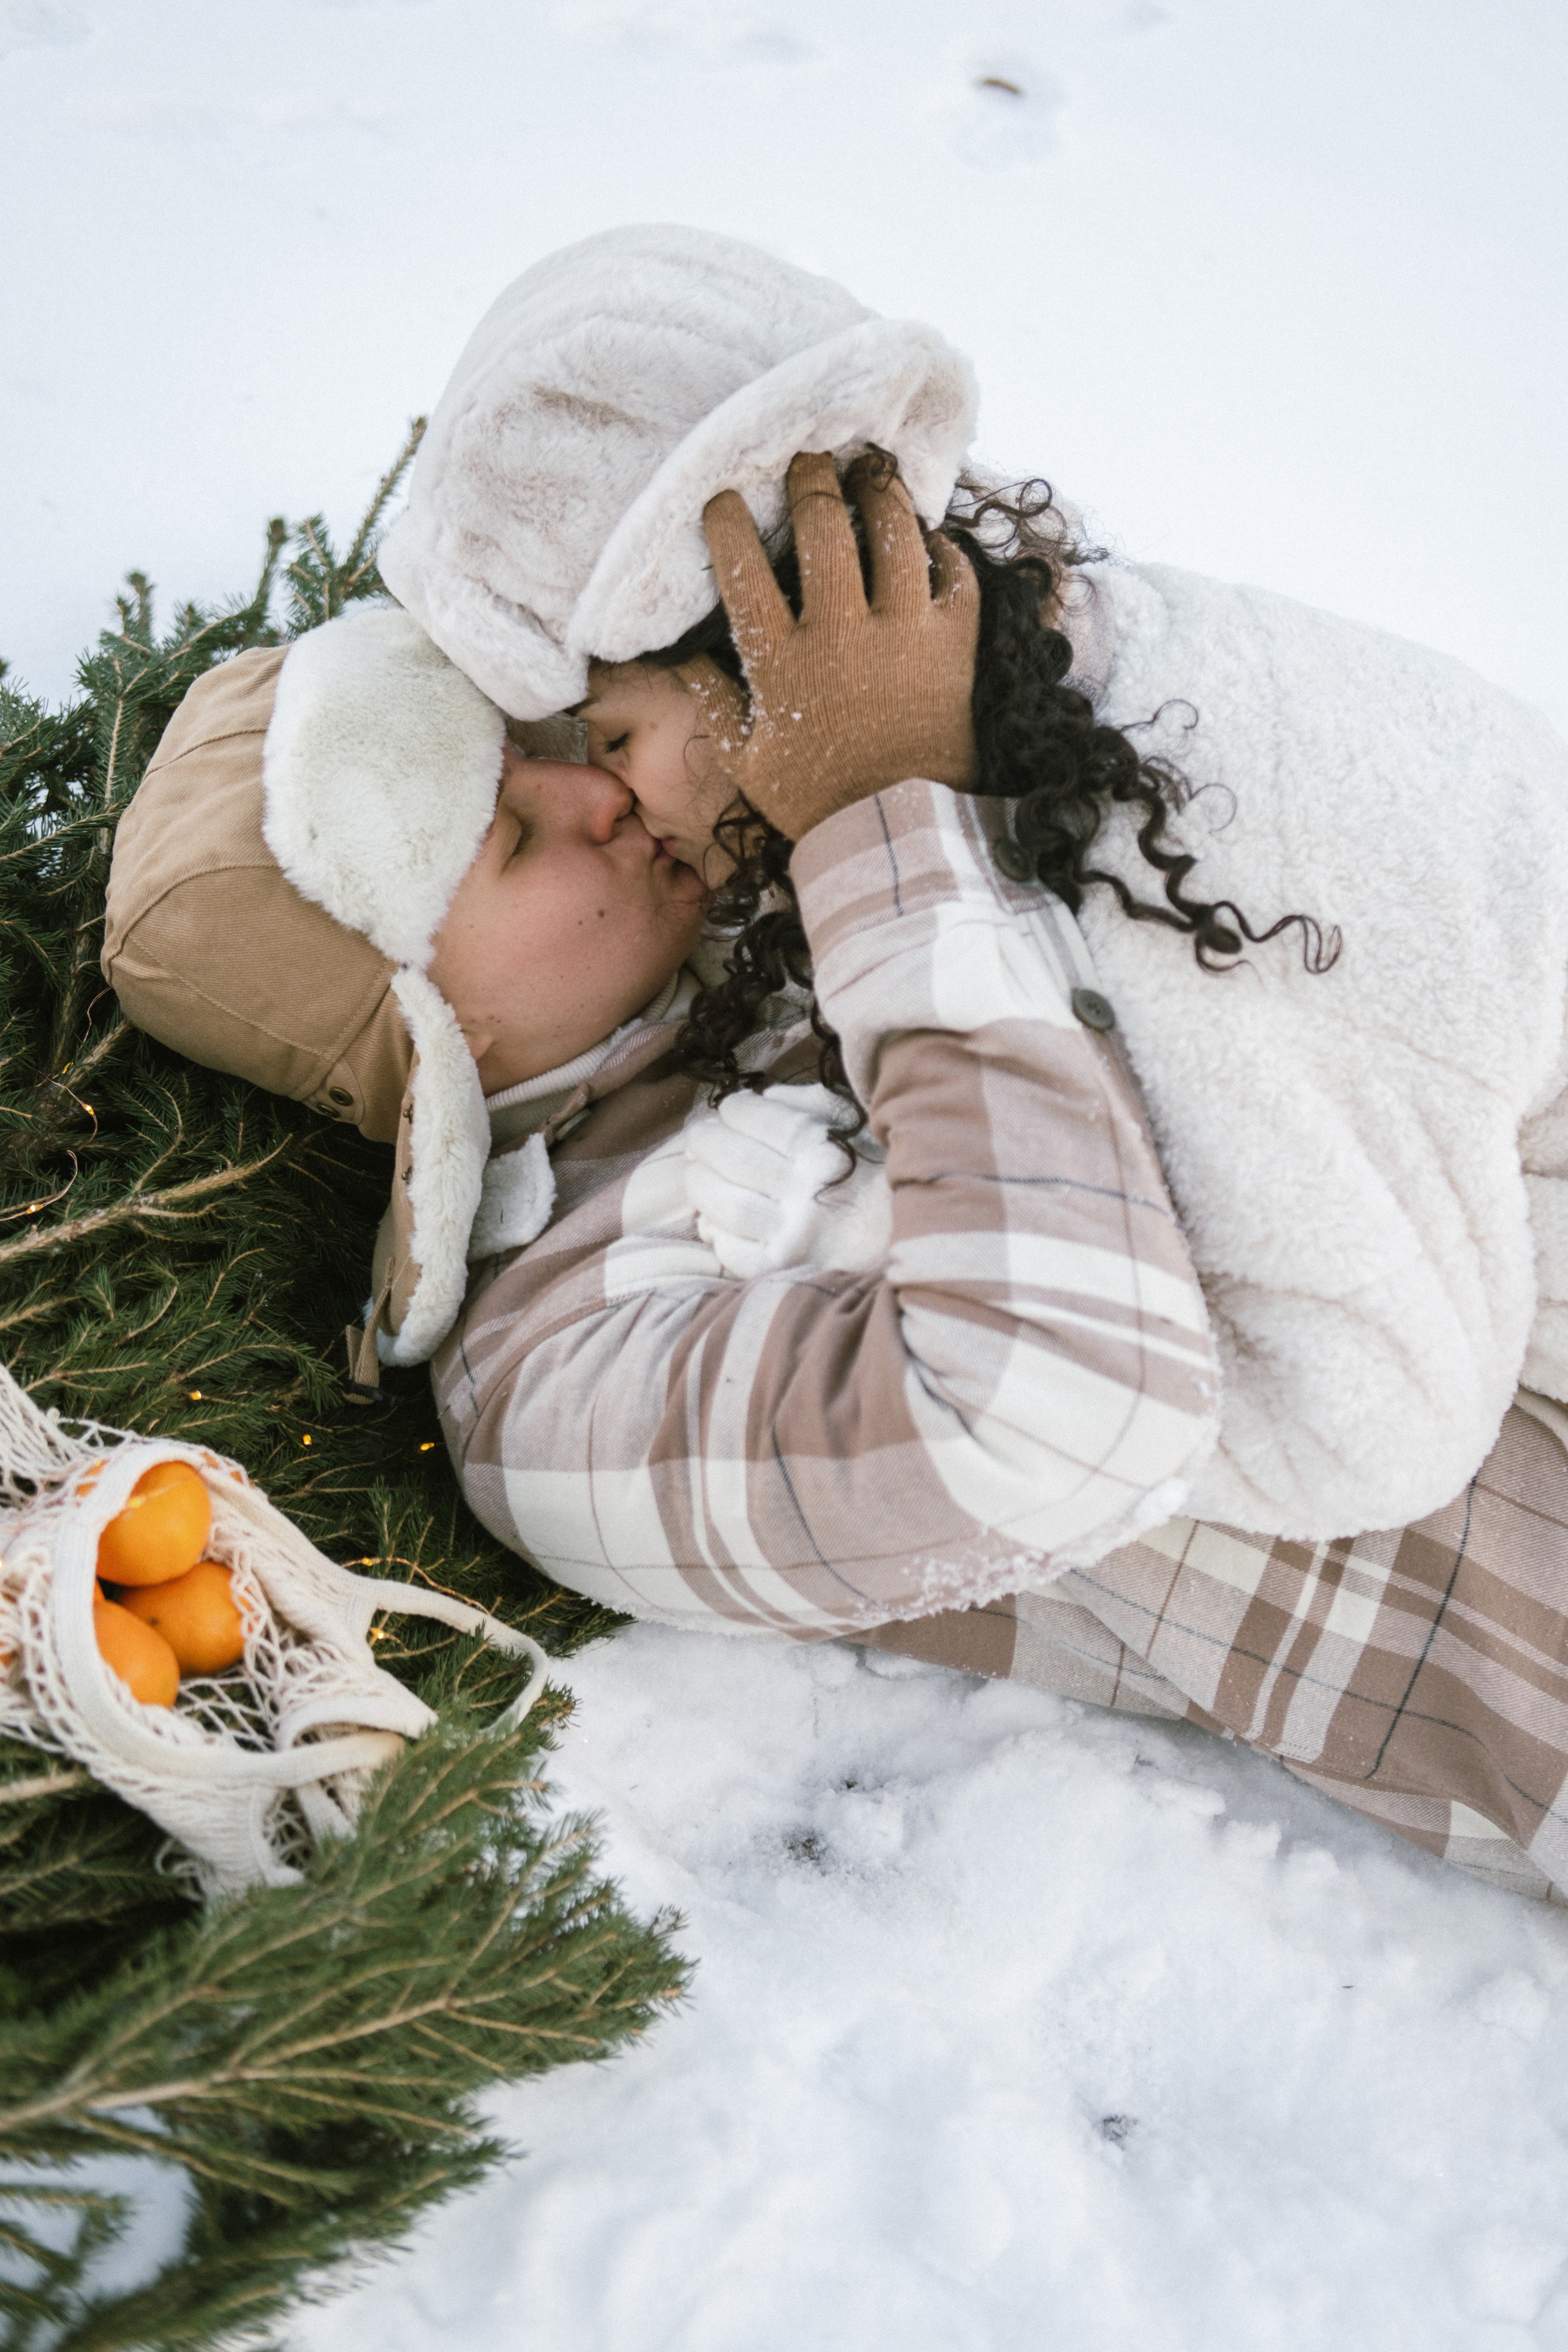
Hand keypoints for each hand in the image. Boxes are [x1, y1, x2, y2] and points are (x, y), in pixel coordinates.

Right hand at [676, 450, 979, 841]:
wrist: (896, 832)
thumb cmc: (814, 798)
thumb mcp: (746, 759)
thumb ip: (712, 698)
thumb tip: (678, 652)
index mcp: (781, 661)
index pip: (742, 566)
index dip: (729, 520)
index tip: (725, 498)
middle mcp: (842, 634)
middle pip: (822, 527)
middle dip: (810, 480)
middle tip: (808, 461)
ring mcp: (904, 634)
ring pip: (895, 533)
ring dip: (881, 493)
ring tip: (873, 473)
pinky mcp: (954, 645)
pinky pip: (954, 575)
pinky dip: (943, 549)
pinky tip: (929, 541)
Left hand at [685, 1082, 892, 1278]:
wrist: (900, 1239)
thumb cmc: (871, 1173)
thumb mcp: (853, 1123)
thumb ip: (810, 1103)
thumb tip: (761, 1100)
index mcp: (825, 1150)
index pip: (757, 1119)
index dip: (733, 1109)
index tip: (730, 1108)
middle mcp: (808, 1193)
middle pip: (733, 1160)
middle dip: (705, 1142)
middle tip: (700, 1138)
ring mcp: (793, 1236)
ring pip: (726, 1207)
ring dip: (700, 1185)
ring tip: (698, 1173)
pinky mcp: (781, 1271)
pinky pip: (731, 1251)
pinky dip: (715, 1231)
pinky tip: (717, 1218)